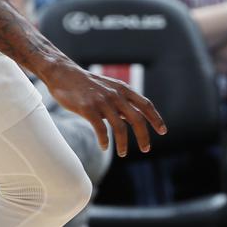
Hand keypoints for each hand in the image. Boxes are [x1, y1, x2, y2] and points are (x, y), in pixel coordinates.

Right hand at [43, 59, 166, 156]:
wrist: (64, 74)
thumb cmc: (87, 84)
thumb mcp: (109, 88)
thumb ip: (122, 102)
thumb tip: (134, 118)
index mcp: (123, 89)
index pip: (145, 104)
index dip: (156, 118)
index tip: (163, 131)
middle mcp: (115, 94)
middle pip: (137, 118)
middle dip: (144, 136)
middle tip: (146, 149)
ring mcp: (102, 101)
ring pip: (119, 127)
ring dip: (123, 143)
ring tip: (123, 153)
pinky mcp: (88, 108)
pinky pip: (100, 129)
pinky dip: (104, 140)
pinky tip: (104, 147)